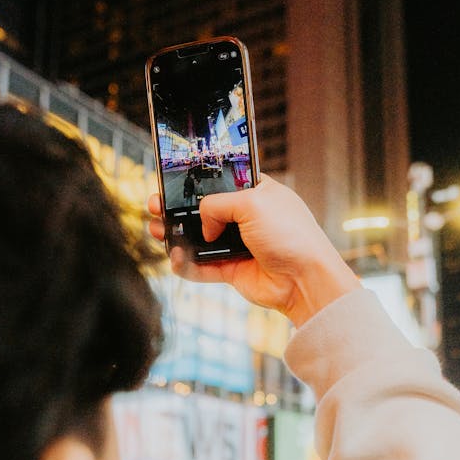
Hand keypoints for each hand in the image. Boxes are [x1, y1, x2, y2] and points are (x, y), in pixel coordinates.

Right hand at [147, 175, 360, 326]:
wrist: (304, 280)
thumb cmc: (291, 236)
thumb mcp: (253, 203)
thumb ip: (217, 204)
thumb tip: (203, 221)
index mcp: (257, 192)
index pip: (222, 180)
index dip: (198, 180)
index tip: (173, 179)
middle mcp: (247, 217)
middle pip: (203, 210)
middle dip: (177, 208)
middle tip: (156, 205)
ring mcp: (238, 244)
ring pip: (199, 238)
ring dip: (176, 235)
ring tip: (156, 230)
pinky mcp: (232, 270)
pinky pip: (202, 266)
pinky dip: (187, 264)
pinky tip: (175, 258)